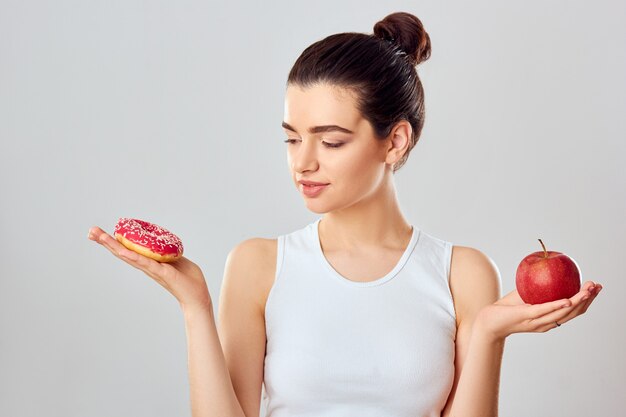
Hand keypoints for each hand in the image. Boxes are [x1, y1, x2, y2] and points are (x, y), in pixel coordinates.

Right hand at [87, 226, 211, 310]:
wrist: (198, 297)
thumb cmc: (189, 279)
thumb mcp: (176, 259)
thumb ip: (167, 252)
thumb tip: (163, 242)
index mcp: (149, 262)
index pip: (128, 250)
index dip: (115, 242)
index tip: (100, 233)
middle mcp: (146, 267)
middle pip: (122, 252)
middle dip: (106, 242)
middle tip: (90, 231)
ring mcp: (152, 270)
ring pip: (129, 256)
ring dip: (113, 246)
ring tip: (99, 236)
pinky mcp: (162, 273)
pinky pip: (145, 263)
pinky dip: (133, 256)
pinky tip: (121, 250)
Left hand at [475, 280, 602, 341]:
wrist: (489, 321)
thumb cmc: (507, 308)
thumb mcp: (526, 295)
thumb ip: (538, 286)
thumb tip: (548, 266)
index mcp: (550, 319)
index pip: (574, 311)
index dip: (587, 300)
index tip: (596, 288)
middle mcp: (547, 323)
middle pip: (573, 312)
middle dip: (588, 299)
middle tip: (596, 287)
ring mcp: (538, 321)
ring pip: (563, 312)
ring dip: (578, 301)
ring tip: (587, 291)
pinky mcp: (527, 316)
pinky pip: (545, 310)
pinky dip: (558, 305)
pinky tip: (567, 299)